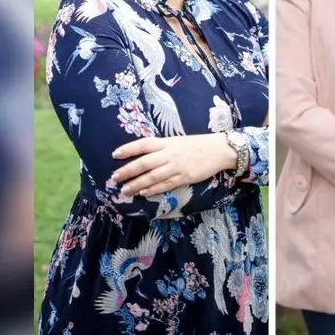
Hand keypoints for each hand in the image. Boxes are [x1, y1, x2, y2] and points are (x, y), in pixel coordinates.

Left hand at [109, 134, 236, 196]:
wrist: (219, 150)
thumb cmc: (198, 144)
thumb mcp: (179, 141)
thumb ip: (163, 147)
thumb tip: (144, 155)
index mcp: (167, 142)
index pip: (143, 144)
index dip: (128, 149)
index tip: (115, 155)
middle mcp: (169, 154)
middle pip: (144, 163)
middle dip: (127, 171)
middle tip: (114, 178)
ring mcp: (177, 166)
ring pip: (152, 177)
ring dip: (137, 184)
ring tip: (125, 190)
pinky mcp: (184, 177)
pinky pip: (165, 185)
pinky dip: (153, 190)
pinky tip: (143, 193)